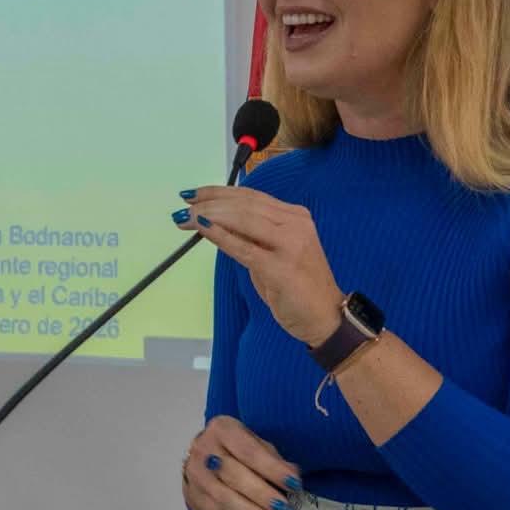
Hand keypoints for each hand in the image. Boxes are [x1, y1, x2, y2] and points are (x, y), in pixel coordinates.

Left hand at [175, 186, 343, 344]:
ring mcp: (291, 245)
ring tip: (186, 217)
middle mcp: (296, 224)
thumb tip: (215, 221)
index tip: (195, 194)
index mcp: (295, 216)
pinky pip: (244, 247)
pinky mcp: (282, 268)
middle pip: (245, 204)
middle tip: (183, 205)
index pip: (251, 196)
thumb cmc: (297, 287)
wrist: (326, 317)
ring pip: (243, 219)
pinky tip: (202, 228)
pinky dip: (220, 235)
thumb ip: (251, 235)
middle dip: (210, 202)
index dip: (219, 192)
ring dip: (210, 215)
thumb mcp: (273, 252)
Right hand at [181, 416, 301, 509]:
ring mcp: (195, 475)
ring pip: (223, 499)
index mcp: (222, 430)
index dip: (272, 469)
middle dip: (262, 495)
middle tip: (284, 509)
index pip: (248, 451)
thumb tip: (293, 475)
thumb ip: (274, 459)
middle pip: (233, 475)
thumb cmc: (238, 451)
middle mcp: (203, 450)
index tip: (294, 484)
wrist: (205, 460)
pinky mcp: (193, 497)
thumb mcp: (256, 445)